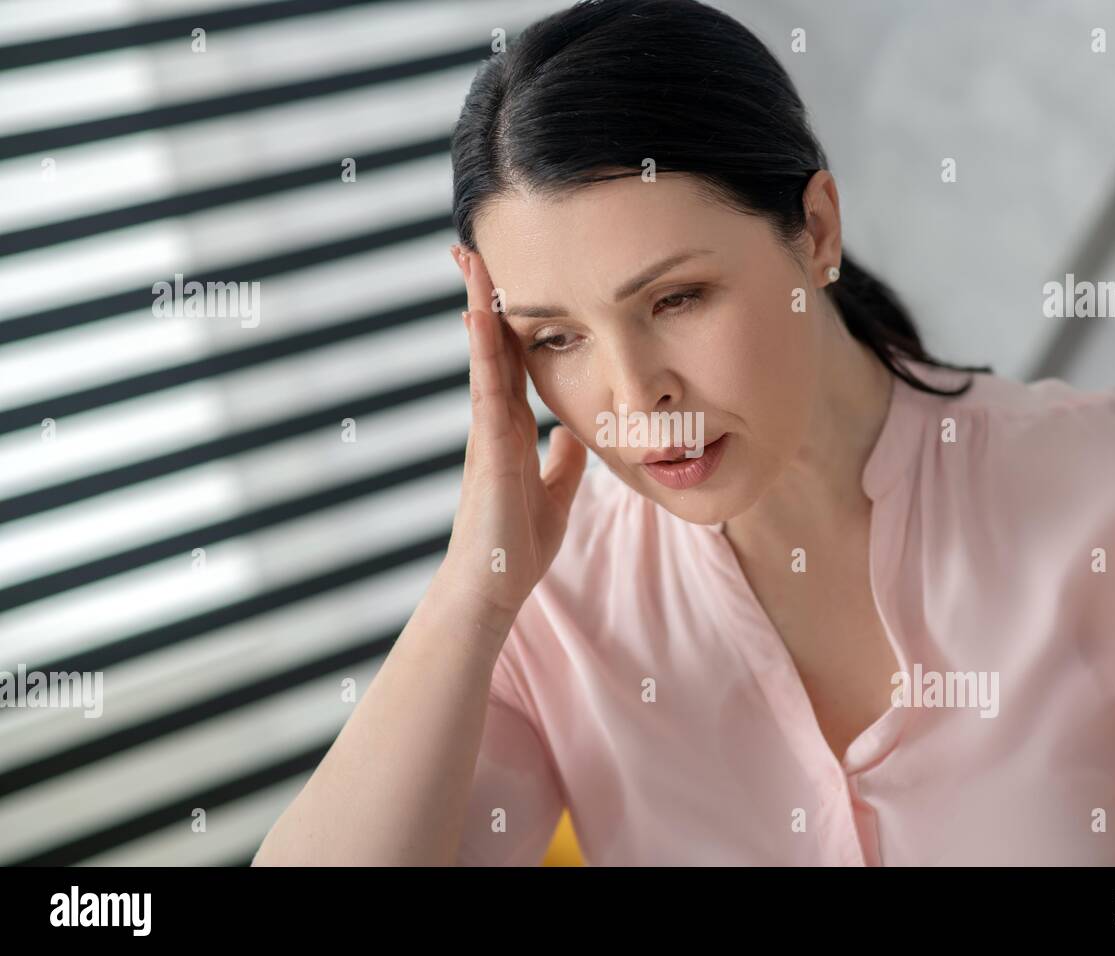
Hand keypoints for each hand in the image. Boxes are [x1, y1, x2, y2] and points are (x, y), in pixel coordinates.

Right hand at [437, 243, 587, 628]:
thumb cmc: (517, 545)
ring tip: (472, 260)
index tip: (508, 280)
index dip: (511, 321)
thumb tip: (572, 437)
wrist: (494, 585)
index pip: (512, 360)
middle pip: (492, 346)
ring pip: (483, 356)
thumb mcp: (555, 494)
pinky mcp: (488, 448)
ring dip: (479, 308)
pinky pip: (485, 389)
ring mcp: (488, 431)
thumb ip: (562, 463)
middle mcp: (496, 421)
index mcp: (513, 428)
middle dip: (485, 298)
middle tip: (473, 248)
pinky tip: (481, 317)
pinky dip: (482, 351)